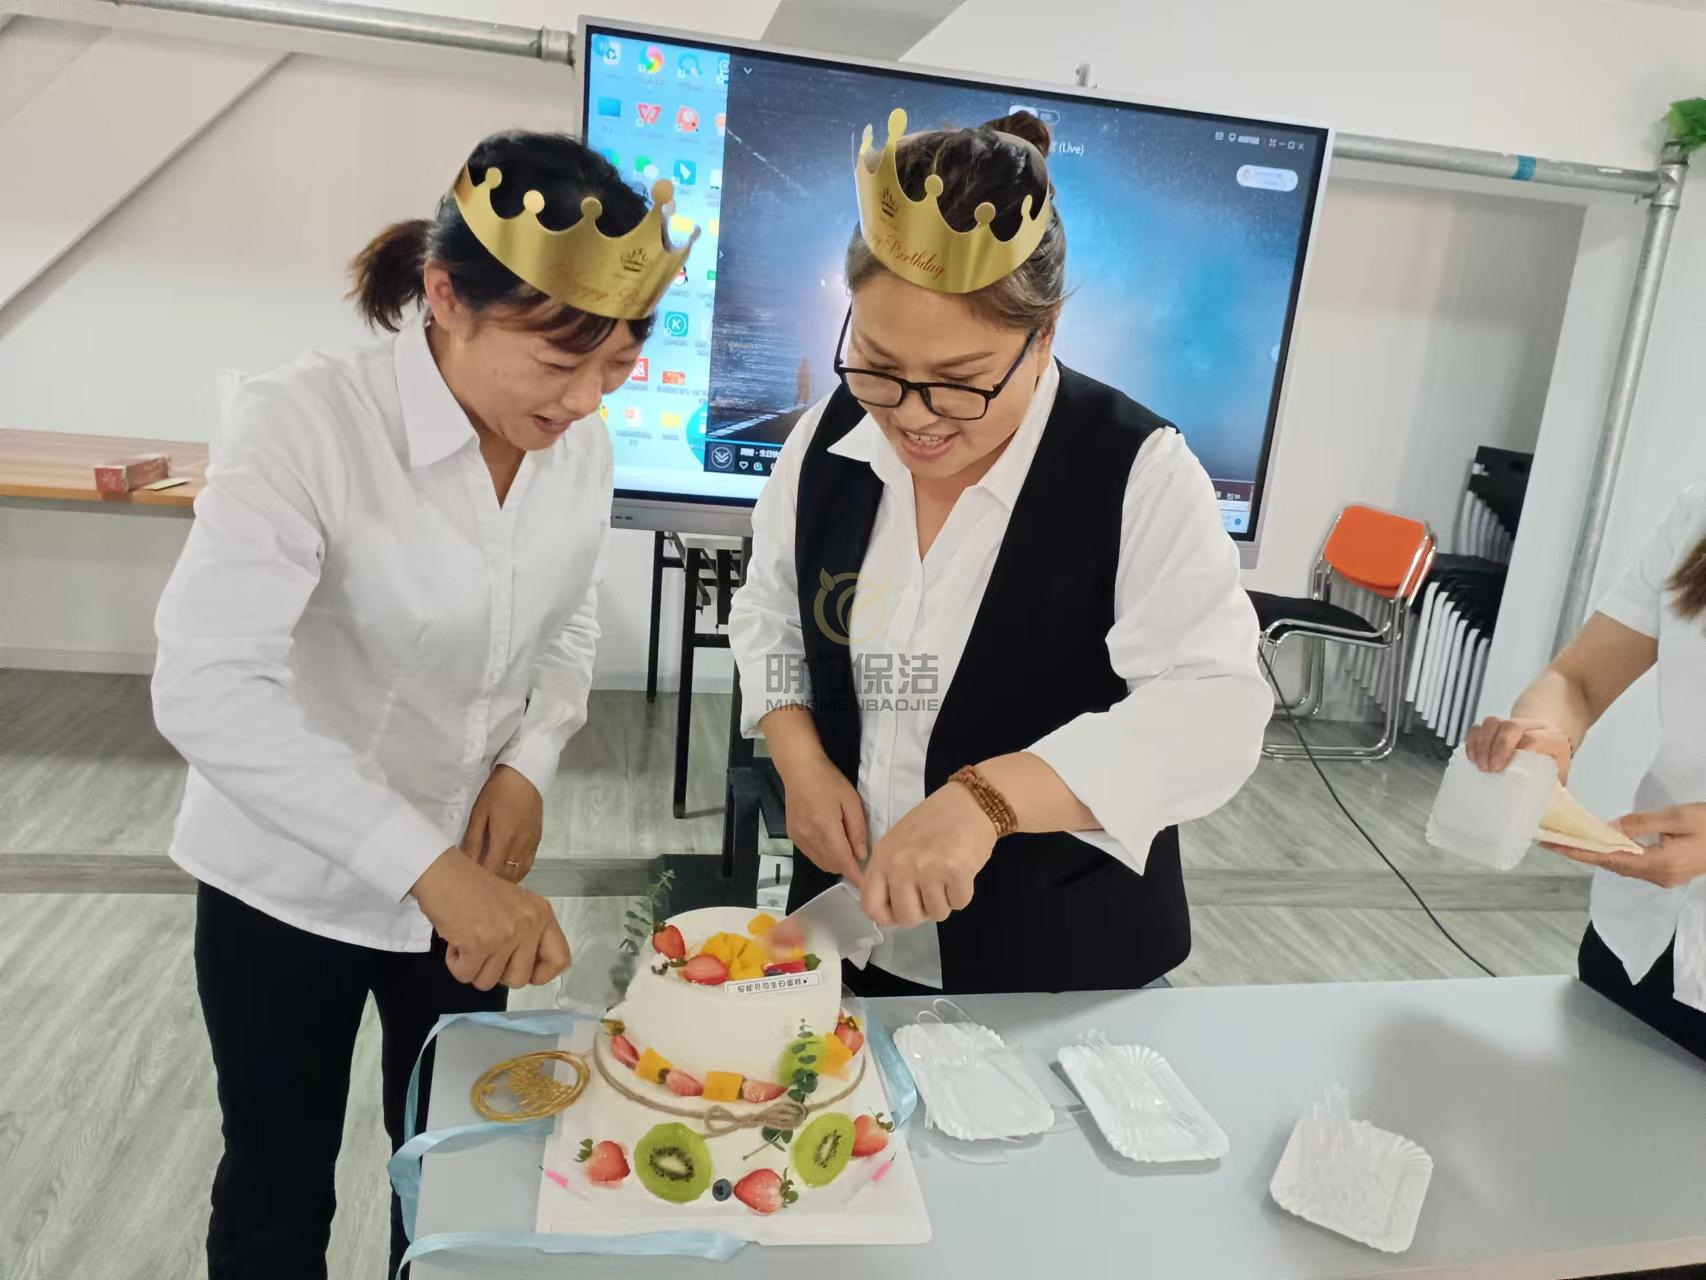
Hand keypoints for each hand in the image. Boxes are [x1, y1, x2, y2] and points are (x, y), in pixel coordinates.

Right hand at [411, 848, 570, 988]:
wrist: (444, 873)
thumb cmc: (475, 889)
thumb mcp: (517, 906)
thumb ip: (529, 933)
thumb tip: (530, 971)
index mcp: (542, 914)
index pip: (560, 960)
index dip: (542, 974)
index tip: (526, 972)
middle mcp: (528, 925)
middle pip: (519, 979)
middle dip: (498, 974)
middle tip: (486, 953)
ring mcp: (504, 935)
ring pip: (489, 982)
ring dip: (474, 968)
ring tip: (469, 942)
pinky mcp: (478, 944)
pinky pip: (466, 975)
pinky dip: (456, 964)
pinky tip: (456, 942)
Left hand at [462, 765, 542, 883]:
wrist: (525, 775)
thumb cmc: (498, 791)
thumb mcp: (479, 813)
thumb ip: (473, 839)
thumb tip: (465, 862)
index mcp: (504, 838)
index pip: (492, 871)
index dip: (481, 881)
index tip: (469, 883)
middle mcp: (520, 844)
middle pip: (507, 876)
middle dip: (492, 884)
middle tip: (478, 885)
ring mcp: (531, 843)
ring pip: (520, 873)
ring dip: (506, 881)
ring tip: (492, 882)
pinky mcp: (537, 840)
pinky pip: (529, 864)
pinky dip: (518, 872)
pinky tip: (508, 872)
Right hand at [779, 752, 867, 888]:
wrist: (799, 770)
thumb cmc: (829, 781)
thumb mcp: (851, 801)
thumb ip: (857, 829)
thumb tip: (861, 855)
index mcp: (827, 828)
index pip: (843, 861)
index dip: (854, 876)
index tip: (866, 885)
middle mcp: (810, 837)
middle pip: (831, 865)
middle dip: (846, 868)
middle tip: (859, 860)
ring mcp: (799, 838)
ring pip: (820, 863)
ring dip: (834, 863)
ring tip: (846, 852)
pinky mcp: (793, 835)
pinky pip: (811, 855)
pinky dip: (822, 856)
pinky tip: (829, 844)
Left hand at [863, 780, 994, 928]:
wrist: (969, 802)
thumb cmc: (934, 822)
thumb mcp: (898, 842)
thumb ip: (889, 873)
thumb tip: (891, 913)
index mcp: (882, 857)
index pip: (871, 906)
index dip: (888, 917)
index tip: (901, 911)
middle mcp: (901, 865)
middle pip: (907, 918)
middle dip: (923, 912)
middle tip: (931, 892)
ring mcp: (928, 869)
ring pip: (937, 914)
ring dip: (945, 901)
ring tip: (947, 876)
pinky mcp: (956, 872)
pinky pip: (959, 904)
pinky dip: (962, 893)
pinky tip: (961, 872)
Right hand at [1464, 716, 1572, 781]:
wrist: (1546, 741)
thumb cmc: (1551, 765)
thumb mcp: (1559, 776)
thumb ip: (1553, 786)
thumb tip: (1543, 806)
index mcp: (1553, 739)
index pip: (1535, 739)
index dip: (1520, 752)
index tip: (1510, 769)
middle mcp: (1532, 726)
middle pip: (1511, 726)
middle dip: (1498, 747)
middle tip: (1491, 769)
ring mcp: (1510, 723)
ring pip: (1492, 723)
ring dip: (1482, 744)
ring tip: (1480, 765)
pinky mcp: (1493, 727)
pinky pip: (1477, 728)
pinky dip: (1472, 741)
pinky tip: (1472, 758)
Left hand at [1544, 804, 1705, 888]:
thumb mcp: (1677, 817)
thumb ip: (1640, 823)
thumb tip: (1609, 828)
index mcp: (1660, 864)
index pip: (1608, 858)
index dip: (1579, 851)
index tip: (1554, 845)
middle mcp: (1659, 876)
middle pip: (1612, 864)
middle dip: (1582, 852)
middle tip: (1554, 839)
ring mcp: (1665, 877)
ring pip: (1622, 865)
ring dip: (1597, 853)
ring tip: (1570, 840)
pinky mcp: (1669, 872)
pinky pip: (1635, 864)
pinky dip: (1615, 854)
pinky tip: (1603, 844)